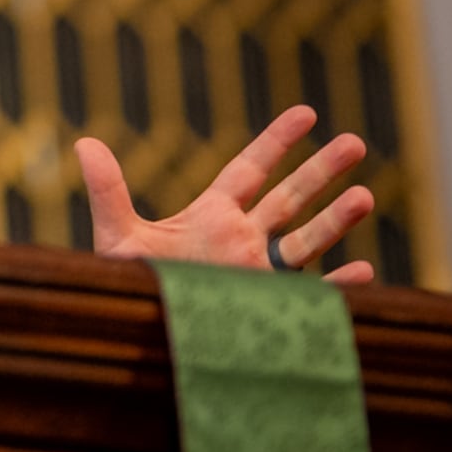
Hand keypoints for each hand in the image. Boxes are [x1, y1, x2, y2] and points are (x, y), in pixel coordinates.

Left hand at [80, 104, 376, 284]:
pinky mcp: (268, 309)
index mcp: (212, 217)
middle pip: (290, 198)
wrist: (142, 338)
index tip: (308, 113)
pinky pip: (311, 297)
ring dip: (336, 220)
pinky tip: (365, 273)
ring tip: (366, 195)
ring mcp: (259, 276)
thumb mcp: (119, 238)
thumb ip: (109, 192)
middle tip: (356, 142)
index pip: (250, 170)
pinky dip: (338, 288)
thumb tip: (84, 142)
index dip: (277, 142)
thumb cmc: (132, 289)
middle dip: (322, 172)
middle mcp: (243, 241)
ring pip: (306, 242)